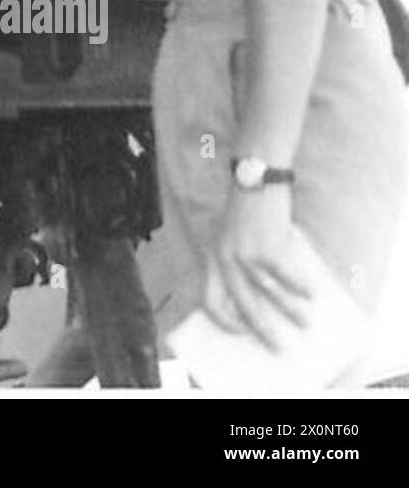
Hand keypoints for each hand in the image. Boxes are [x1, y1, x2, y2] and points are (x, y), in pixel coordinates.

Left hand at [203, 186, 314, 350]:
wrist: (255, 176)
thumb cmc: (248, 206)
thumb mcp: (235, 234)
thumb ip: (242, 261)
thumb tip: (264, 294)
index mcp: (214, 255)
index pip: (210, 297)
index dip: (223, 319)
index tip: (240, 331)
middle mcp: (226, 258)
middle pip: (242, 304)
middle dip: (261, 329)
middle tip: (277, 346)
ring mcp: (246, 254)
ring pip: (269, 294)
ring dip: (289, 312)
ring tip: (305, 324)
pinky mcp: (267, 248)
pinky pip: (287, 276)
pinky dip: (301, 286)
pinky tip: (314, 292)